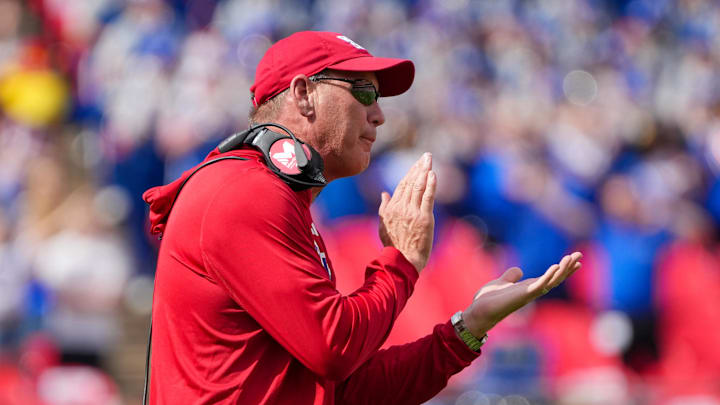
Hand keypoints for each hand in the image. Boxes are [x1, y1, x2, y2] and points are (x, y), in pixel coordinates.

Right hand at [378, 153, 436, 271]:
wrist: (402, 260)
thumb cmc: (394, 245)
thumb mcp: (383, 224)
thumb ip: (384, 207)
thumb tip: (384, 193)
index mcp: (391, 208)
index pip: (402, 185)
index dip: (410, 173)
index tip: (417, 164)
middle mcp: (400, 207)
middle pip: (410, 182)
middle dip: (419, 167)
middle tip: (426, 156)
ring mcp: (412, 212)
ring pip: (418, 187)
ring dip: (425, 171)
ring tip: (429, 160)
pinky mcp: (424, 218)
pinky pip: (427, 197)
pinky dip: (431, 185)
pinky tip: (433, 174)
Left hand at [462, 252, 582, 336]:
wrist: (480, 310)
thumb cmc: (490, 299)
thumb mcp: (502, 282)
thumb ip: (511, 276)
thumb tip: (518, 270)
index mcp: (529, 287)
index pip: (550, 277)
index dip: (563, 269)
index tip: (575, 260)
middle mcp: (532, 291)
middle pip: (555, 278)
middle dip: (568, 267)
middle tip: (579, 254)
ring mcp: (529, 294)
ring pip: (551, 281)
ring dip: (563, 270)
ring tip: (572, 258)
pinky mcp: (523, 295)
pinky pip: (540, 285)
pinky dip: (548, 276)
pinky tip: (556, 266)